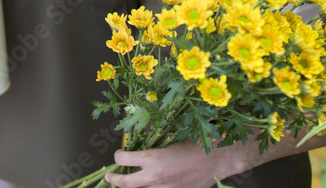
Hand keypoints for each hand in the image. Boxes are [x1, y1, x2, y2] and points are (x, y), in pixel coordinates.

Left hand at [106, 143, 239, 187]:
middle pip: (125, 184)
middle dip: (114, 179)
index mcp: (151, 159)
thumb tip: (142, 150)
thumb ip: (154, 149)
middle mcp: (154, 177)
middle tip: (110, 176)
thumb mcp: (169, 142)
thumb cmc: (194, 145)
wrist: (215, 160)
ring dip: (133, 187)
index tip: (119, 154)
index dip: (118, 156)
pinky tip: (151, 185)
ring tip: (128, 183)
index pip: (123, 159)